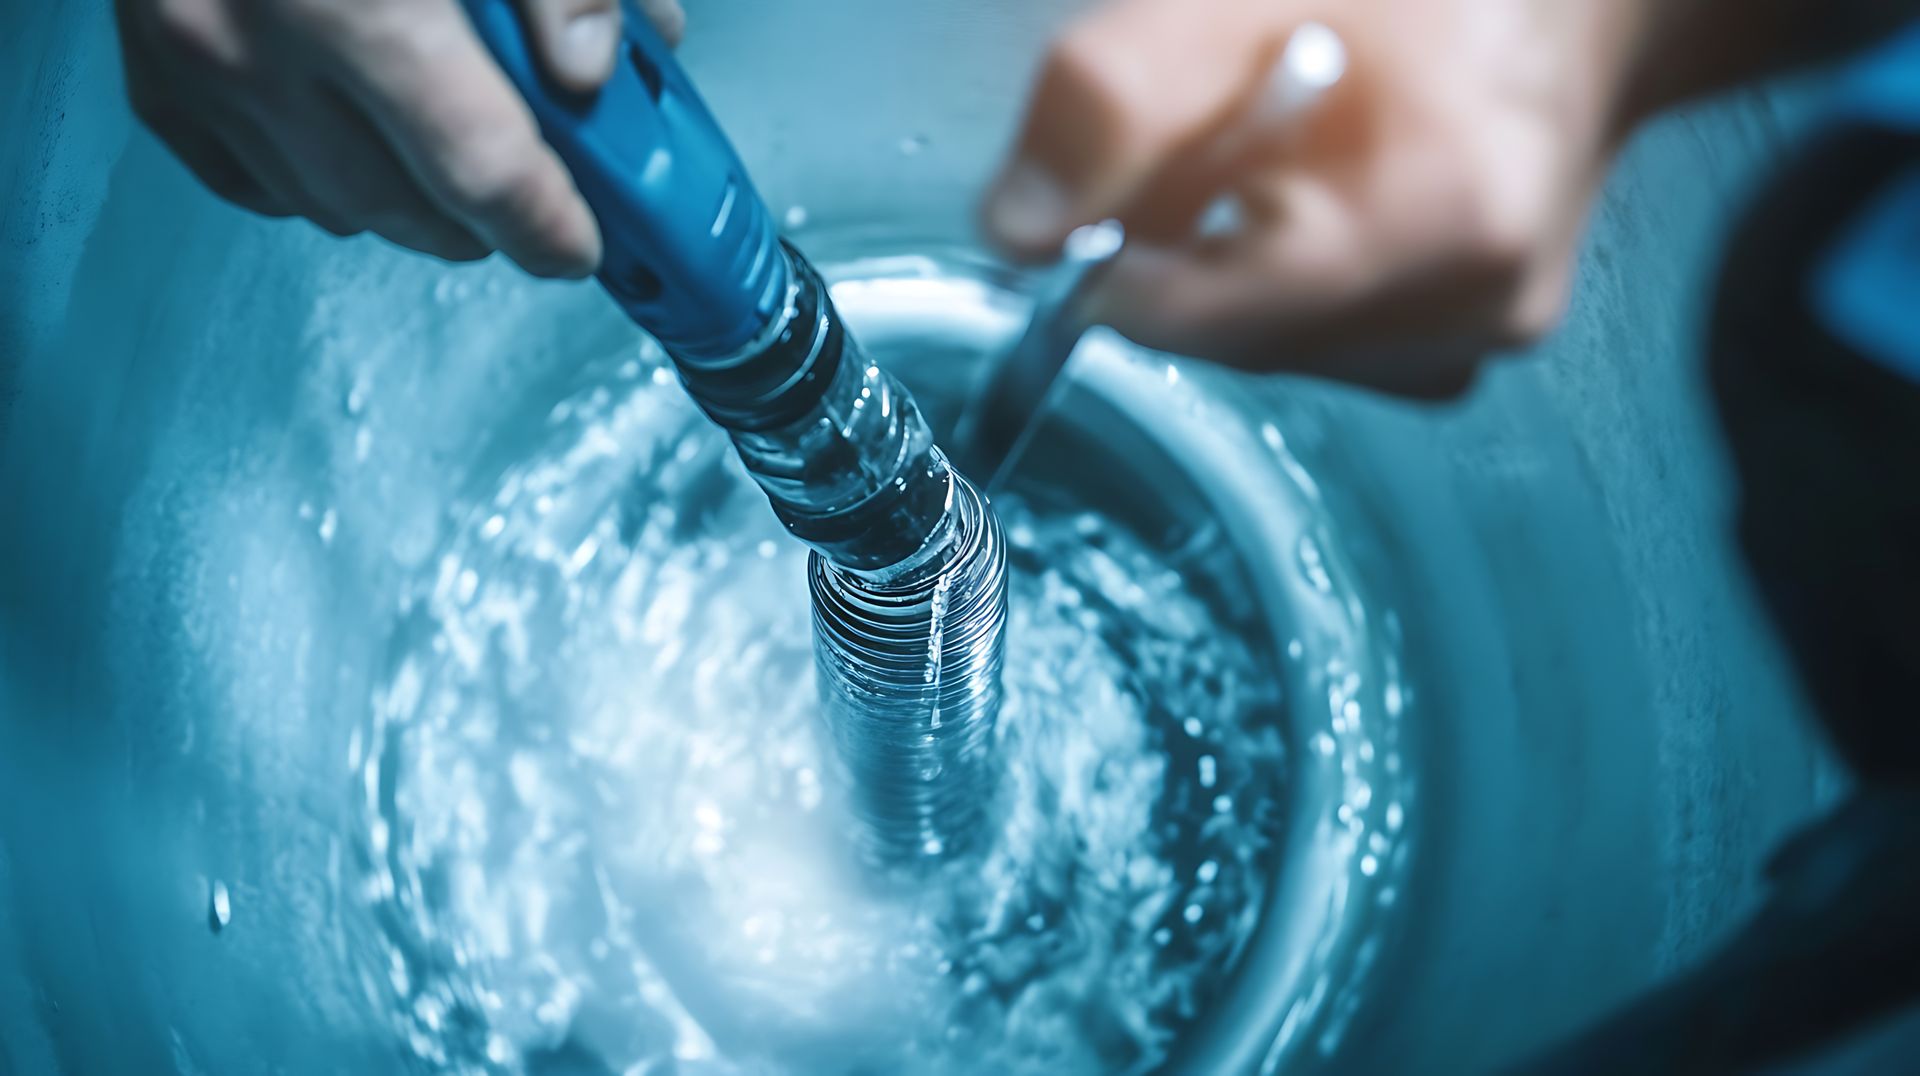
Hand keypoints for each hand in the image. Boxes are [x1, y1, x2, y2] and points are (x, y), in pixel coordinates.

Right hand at [117, 0, 686, 276]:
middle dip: (480, 222)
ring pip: (324, 204)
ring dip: (403, 202)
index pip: (478, 164)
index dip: (544, 223)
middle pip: (401, 203)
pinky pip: (249, 179)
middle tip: (532, 199)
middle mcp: (254, 44)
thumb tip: (597, 70)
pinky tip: (360, 137)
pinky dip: (316, 179)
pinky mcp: (150, 72)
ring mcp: (187, 65)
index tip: (578, 245)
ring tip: (449, 157)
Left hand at [982, 0, 1654, 395]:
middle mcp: (1478, 300)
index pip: (1203, 314)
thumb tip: (1017, 231)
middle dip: (1180, 252)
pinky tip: (1320, 199)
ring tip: (1280, 156)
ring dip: (1232, 266)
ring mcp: (1482, 329)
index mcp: (1439, 210)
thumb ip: (1116, 103)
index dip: (1112, 264)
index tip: (1094, 207)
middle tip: (1212, 140)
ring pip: (1269, 346)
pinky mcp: (1475, 337)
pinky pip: (1325, 340)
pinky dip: (1287, 281)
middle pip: (1228, 338)